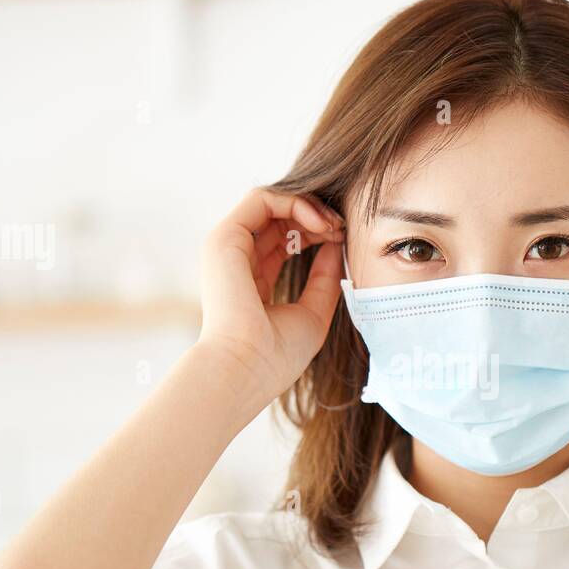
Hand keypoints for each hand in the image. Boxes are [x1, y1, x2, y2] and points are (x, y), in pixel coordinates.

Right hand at [197, 188, 345, 398]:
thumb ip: (324, 279)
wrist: (246, 369)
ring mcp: (228, 247)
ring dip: (308, 207)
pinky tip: (319, 223)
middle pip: (279, 219)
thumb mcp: (312, 313)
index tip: (342, 241)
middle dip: (315, 216)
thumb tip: (336, 245)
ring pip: (270, 203)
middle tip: (342, 229)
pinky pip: (261, 199)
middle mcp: (236, 261)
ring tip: (334, 226)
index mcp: (252, 281)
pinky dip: (294, 203)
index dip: (316, 233)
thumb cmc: (275, 355)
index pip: (285, 241)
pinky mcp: (225, 237)